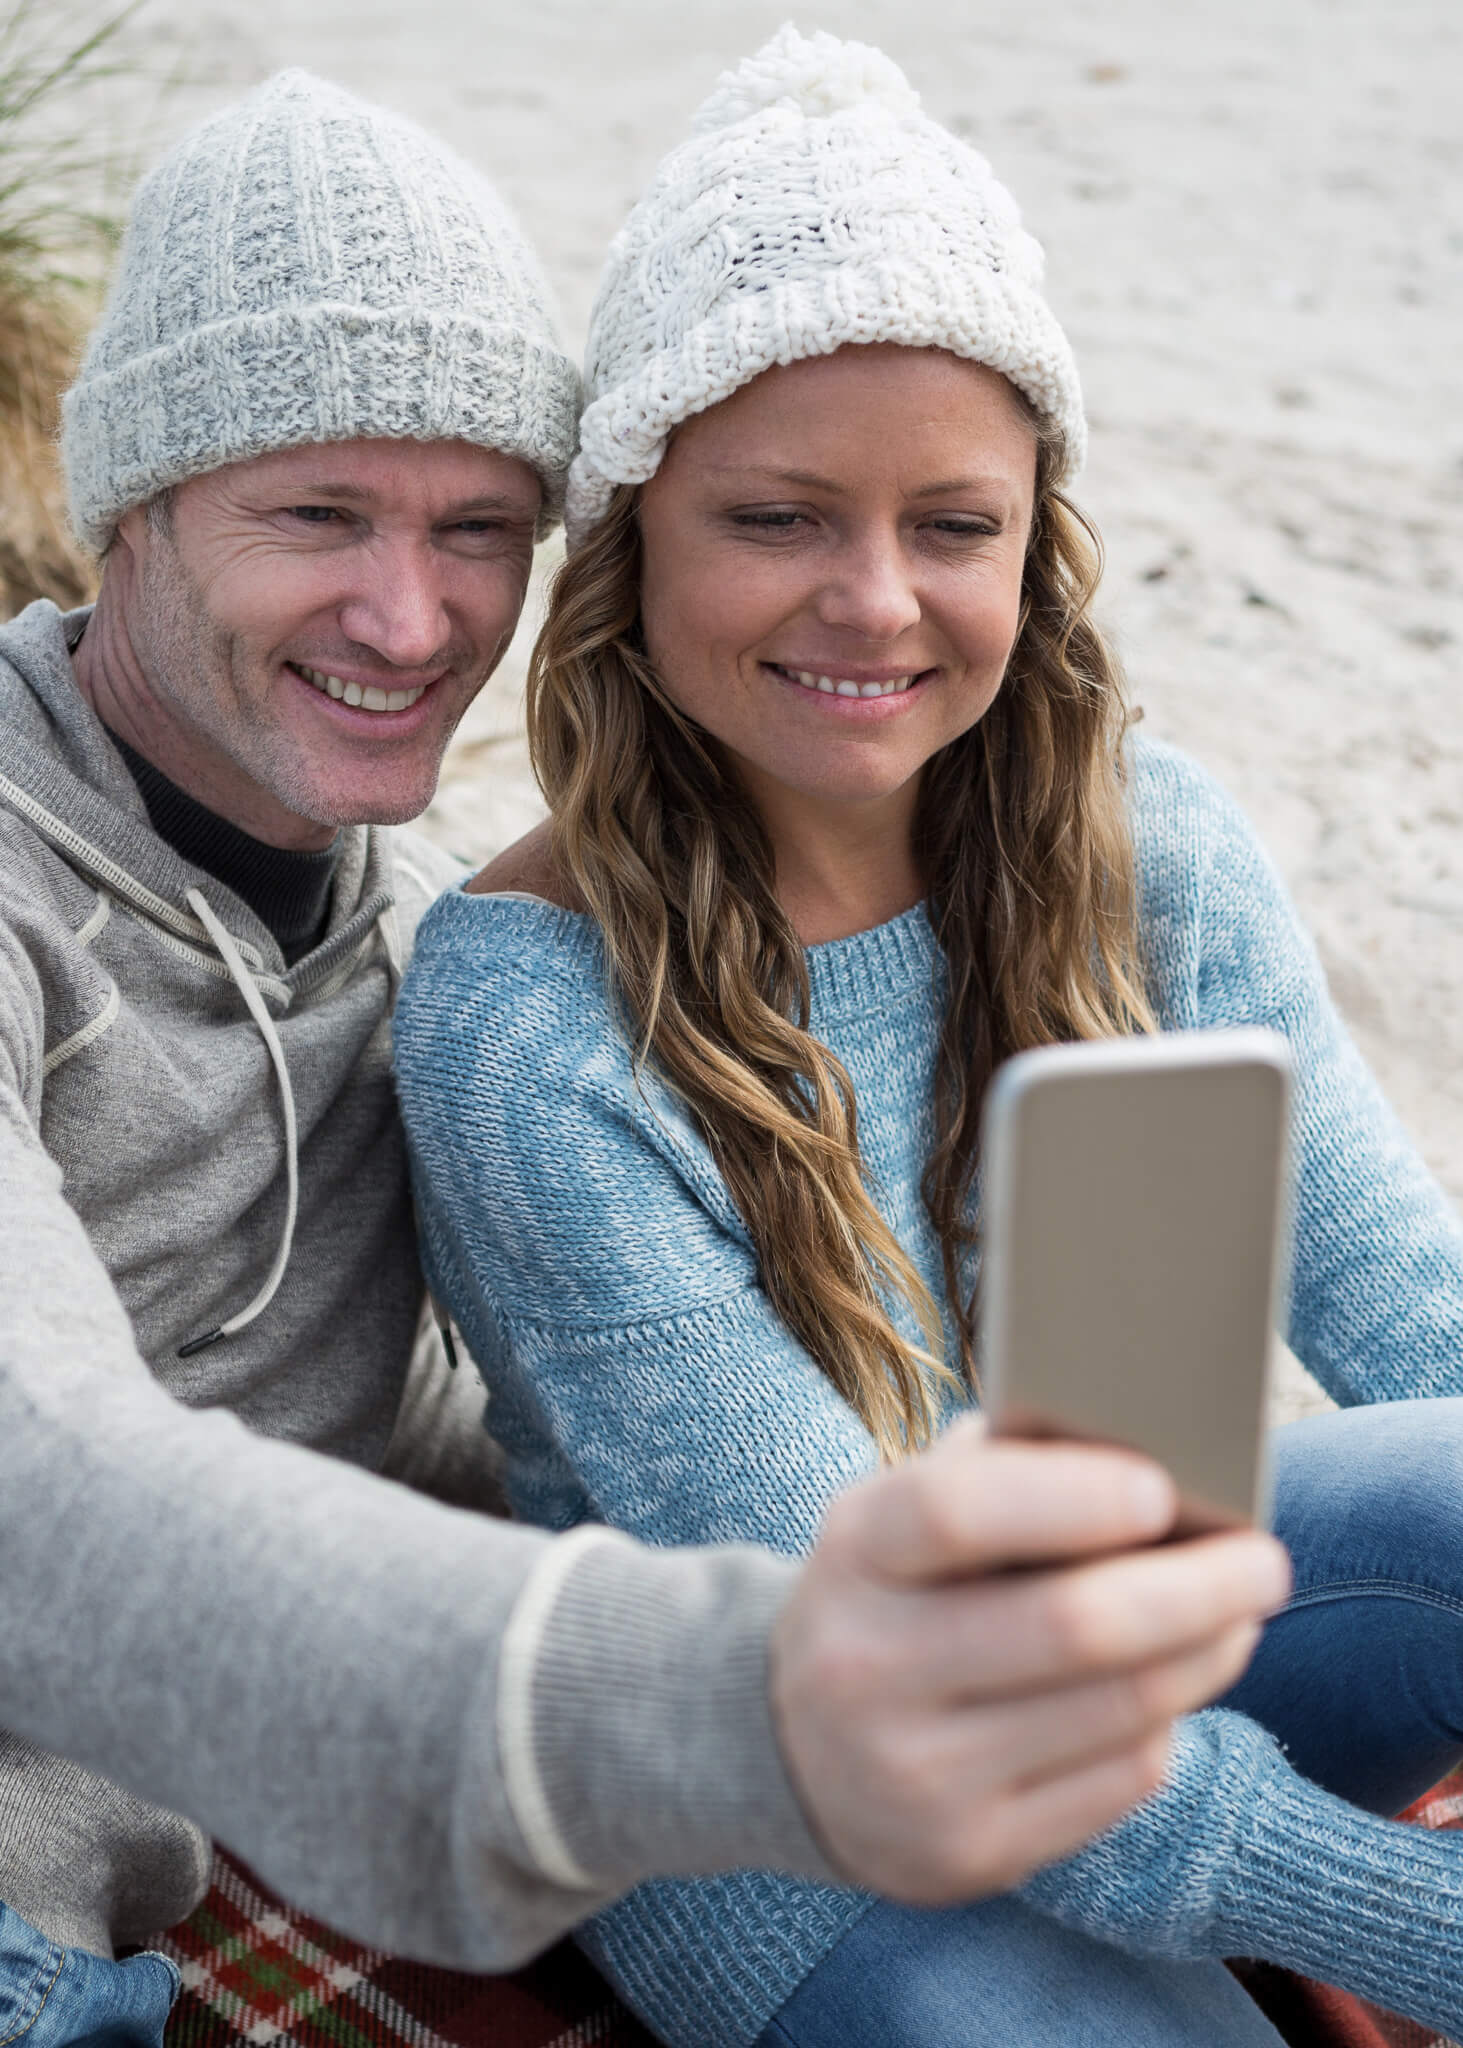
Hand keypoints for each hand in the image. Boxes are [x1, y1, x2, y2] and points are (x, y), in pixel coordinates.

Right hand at [769, 1414, 1290, 1902]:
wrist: (790, 1748)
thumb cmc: (890, 1592)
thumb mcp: (899, 1515)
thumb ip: (997, 1471)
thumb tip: (1149, 1447)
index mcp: (853, 1554)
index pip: (959, 1512)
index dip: (1072, 1496)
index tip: (1164, 1486)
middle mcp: (869, 1669)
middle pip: (1071, 1626)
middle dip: (1195, 1589)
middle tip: (1267, 1560)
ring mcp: (916, 1775)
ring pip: (1116, 1711)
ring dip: (1205, 1655)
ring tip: (1240, 1616)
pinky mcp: (967, 1856)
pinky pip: (1116, 1784)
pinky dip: (1165, 1726)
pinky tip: (1175, 1687)